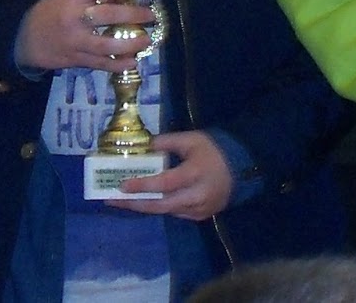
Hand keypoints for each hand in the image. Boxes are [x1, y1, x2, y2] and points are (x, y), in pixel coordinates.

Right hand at [14, 0, 153, 72]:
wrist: (21, 39)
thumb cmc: (49, 13)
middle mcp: (75, 18)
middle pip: (109, 15)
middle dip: (135, 15)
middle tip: (152, 15)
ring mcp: (75, 41)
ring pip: (107, 44)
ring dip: (131, 43)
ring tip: (146, 41)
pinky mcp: (74, 60)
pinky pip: (100, 63)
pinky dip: (117, 64)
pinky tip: (132, 62)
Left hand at [108, 131, 234, 219]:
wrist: (243, 167)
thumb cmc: (215, 150)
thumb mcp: (192, 139)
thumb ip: (167, 142)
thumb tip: (144, 146)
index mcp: (195, 173)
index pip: (165, 183)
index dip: (142, 186)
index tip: (121, 185)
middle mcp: (197, 195)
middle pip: (160, 205)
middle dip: (134, 204)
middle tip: (112, 200)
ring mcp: (199, 209)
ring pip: (166, 211)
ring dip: (144, 206)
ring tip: (123, 201)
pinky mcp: (200, 216)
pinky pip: (175, 213)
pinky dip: (161, 206)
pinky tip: (147, 201)